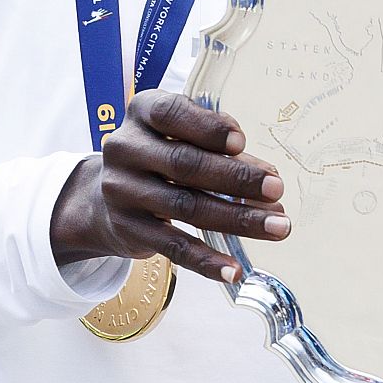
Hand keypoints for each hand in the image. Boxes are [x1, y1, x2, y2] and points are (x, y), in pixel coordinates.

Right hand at [50, 89, 288, 283]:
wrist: (104, 196)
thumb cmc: (163, 154)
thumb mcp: (185, 136)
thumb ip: (225, 150)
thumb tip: (267, 175)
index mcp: (143, 112)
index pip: (171, 114)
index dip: (207, 128)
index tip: (242, 142)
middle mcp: (126, 149)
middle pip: (185, 164)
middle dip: (237, 178)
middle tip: (276, 189)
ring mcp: (123, 192)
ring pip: (186, 207)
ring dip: (238, 218)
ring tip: (277, 226)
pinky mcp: (129, 230)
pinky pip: (173, 247)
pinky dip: (207, 260)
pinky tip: (235, 270)